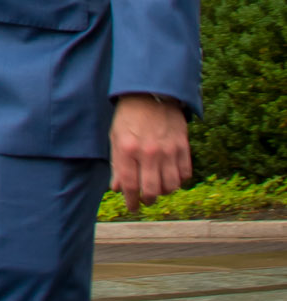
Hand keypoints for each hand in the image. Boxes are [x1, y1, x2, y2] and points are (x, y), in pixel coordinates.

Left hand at [110, 94, 191, 212]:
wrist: (152, 93)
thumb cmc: (129, 116)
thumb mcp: (115, 137)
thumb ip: (117, 164)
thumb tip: (117, 188)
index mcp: (127, 150)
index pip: (130, 186)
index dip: (131, 201)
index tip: (132, 207)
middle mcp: (148, 152)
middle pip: (152, 191)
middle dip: (148, 200)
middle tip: (146, 199)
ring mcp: (168, 150)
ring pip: (170, 186)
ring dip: (164, 192)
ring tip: (158, 187)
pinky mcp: (183, 146)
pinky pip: (185, 174)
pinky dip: (179, 180)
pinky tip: (172, 177)